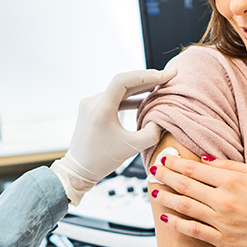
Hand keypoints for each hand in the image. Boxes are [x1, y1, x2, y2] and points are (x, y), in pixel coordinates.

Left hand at [51, 67, 175, 204]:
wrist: (78, 170)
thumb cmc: (102, 161)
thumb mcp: (132, 147)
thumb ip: (152, 133)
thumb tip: (163, 119)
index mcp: (101, 108)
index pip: (124, 80)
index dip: (146, 75)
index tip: (164, 75)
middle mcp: (93, 102)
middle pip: (123, 83)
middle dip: (147, 79)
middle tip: (168, 76)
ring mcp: (90, 104)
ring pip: (118, 90)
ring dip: (139, 88)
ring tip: (159, 86)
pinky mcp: (91, 109)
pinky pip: (113, 98)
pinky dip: (129, 98)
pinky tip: (143, 99)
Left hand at [149, 153, 246, 246]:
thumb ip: (230, 165)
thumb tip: (205, 160)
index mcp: (232, 180)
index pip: (195, 170)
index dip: (175, 164)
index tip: (164, 160)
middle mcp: (224, 200)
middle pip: (186, 186)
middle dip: (165, 177)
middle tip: (152, 172)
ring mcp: (223, 222)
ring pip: (186, 207)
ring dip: (166, 198)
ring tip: (154, 191)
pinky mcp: (225, 240)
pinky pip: (195, 231)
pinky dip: (178, 224)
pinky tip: (166, 218)